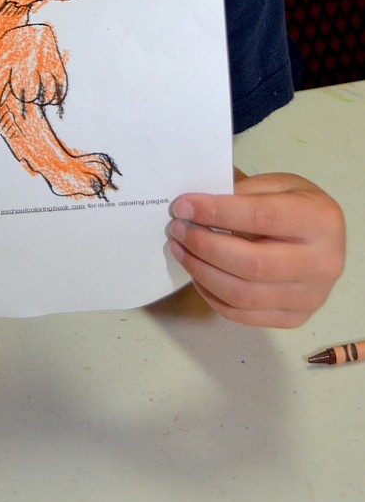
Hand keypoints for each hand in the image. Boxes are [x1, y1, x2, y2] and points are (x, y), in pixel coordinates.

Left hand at [168, 172, 344, 327]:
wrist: (324, 237)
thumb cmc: (296, 204)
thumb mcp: (277, 184)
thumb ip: (241, 193)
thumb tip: (195, 209)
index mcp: (321, 221)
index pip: (261, 218)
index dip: (217, 212)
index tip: (184, 206)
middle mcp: (323, 264)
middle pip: (252, 264)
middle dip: (205, 246)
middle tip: (178, 229)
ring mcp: (310, 297)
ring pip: (244, 294)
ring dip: (202, 272)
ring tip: (180, 249)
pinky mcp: (295, 317)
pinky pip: (243, 314)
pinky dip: (211, 294)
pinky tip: (197, 272)